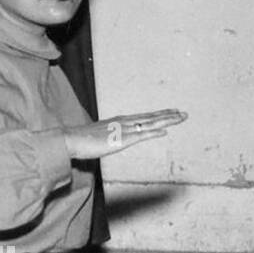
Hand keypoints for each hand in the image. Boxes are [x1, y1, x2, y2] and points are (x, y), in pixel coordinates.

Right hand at [65, 110, 186, 159]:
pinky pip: (141, 135)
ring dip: (166, 121)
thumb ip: (109, 137)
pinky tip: (164, 132)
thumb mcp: (98, 137)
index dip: (158, 115)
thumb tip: (113, 139)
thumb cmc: (80, 140)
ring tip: (180, 118)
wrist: (70, 140)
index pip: (143, 117)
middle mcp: (123, 122)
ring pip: (149, 123)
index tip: (170, 112)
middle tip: (183, 113)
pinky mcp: (121, 140)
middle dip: (167, 115)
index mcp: (118, 121)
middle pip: (150, 118)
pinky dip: (154, 133)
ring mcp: (123, 130)